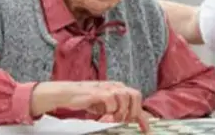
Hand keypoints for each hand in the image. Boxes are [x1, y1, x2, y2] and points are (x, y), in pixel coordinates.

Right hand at [31, 81, 148, 132]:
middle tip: (124, 121)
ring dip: (121, 111)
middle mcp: (115, 86)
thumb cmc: (87, 99)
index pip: (136, 98)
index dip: (142, 115)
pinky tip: (104, 115)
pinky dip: (110, 110)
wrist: (68, 93)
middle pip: (135, 95)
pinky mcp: (98, 92)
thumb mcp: (105, 105)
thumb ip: (117, 109)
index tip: (146, 129)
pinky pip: (111, 101)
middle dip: (132, 111)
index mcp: (119, 87)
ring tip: (112, 118)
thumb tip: (128, 120)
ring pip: (125, 97)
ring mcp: (107, 87)